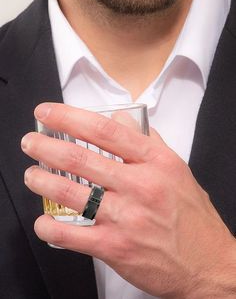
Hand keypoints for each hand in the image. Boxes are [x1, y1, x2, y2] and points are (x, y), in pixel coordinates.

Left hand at [22, 103, 235, 297]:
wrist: (207, 262)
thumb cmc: (191, 216)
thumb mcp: (176, 168)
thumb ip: (147, 141)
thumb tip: (121, 120)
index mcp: (154, 162)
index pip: (105, 130)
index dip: (70, 117)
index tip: (48, 113)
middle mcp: (139, 185)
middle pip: (81, 158)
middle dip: (46, 147)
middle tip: (31, 143)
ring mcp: (126, 217)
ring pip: (71, 193)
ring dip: (42, 181)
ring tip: (31, 174)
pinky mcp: (116, 247)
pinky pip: (73, 235)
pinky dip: (51, 227)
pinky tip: (43, 221)